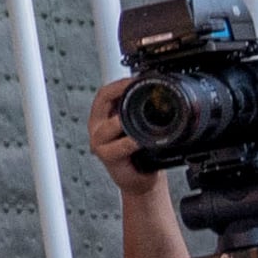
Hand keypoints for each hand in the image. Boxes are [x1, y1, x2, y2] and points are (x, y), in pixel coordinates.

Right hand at [86, 76, 143, 195]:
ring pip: (109, 126)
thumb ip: (140, 111)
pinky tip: (139, 141)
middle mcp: (98, 127)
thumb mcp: (138, 126)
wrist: (139, 178)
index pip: (106, 93)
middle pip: (102, 102)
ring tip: (135, 117)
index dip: (119, 84)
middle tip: (136, 88)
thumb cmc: (140, 152)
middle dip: (120, 92)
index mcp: (104, 116)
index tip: (136, 79)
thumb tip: (159, 93)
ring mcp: (100, 142)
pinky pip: (118, 147)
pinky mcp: (107, 157)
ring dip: (123, 120)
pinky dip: (129, 143)